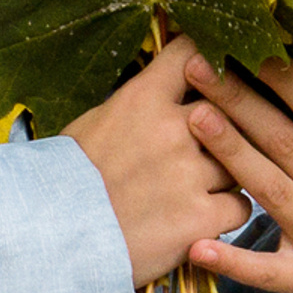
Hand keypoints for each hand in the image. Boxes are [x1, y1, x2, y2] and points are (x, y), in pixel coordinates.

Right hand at [64, 32, 254, 289]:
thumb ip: (138, 106)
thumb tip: (165, 91)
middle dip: (227, 123)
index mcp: (143, 100)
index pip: (193, 54)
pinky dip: (227, 212)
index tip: (212, 67)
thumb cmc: (66, 180)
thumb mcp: (94, 123)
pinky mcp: (201, 219)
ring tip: (202, 185)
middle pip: (229, 110)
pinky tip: (206, 215)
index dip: (207, 59)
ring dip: (227, 172)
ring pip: (240, 162)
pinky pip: (240, 206)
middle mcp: (174, 130)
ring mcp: (191, 175)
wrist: (52, 238)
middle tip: (216, 137)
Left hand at [179, 50, 292, 292]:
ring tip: (192, 117)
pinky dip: (231, 260)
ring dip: (231, 155)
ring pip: (271, 192)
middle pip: (288, 146)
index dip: (290, 82)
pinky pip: (264, 270)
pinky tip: (196, 244)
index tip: (253, 49)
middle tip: (199, 69)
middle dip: (242, 105)